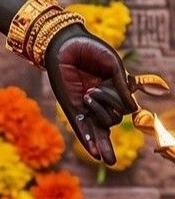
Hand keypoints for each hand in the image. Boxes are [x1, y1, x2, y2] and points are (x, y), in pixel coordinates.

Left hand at [44, 27, 136, 166]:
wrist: (64, 44)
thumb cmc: (90, 50)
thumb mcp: (112, 65)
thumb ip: (123, 86)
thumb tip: (134, 110)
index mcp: (113, 92)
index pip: (125, 107)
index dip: (122, 97)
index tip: (115, 77)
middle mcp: (100, 103)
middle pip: (113, 120)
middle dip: (109, 106)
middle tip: (93, 89)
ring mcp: (86, 107)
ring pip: (101, 128)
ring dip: (99, 114)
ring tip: (89, 95)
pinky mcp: (71, 107)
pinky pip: (82, 128)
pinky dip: (89, 140)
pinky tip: (97, 155)